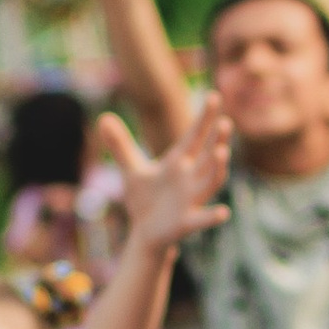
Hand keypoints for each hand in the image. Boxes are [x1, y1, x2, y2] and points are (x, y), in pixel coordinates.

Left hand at [96, 96, 231, 253]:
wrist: (144, 232)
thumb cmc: (144, 197)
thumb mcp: (131, 169)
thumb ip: (121, 145)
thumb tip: (103, 117)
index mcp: (178, 162)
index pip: (194, 136)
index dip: (204, 118)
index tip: (213, 96)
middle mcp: (190, 177)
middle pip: (207, 156)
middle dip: (216, 139)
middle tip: (224, 121)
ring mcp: (191, 199)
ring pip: (210, 181)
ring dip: (218, 168)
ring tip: (223, 151)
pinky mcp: (187, 222)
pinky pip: (203, 219)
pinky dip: (212, 216)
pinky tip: (223, 212)